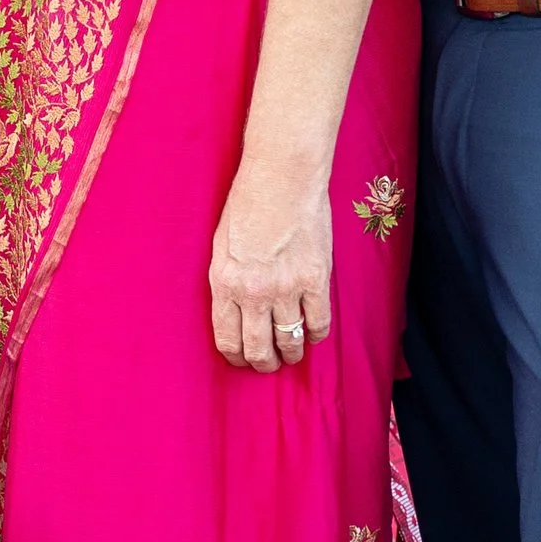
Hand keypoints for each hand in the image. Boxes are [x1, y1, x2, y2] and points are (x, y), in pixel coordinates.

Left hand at [211, 162, 332, 370]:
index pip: (228, 340)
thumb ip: (228, 281)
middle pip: (259, 349)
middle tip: (269, 364)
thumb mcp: (221, 246)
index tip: (242, 361)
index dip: (236, 358)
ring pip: (290, 341)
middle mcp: (254, 292)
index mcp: (225, 283)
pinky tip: (312, 332)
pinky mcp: (316, 280)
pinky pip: (319, 323)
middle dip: (263, 364)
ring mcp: (287, 288)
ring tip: (292, 353)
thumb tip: (236, 311)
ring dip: (291, 354)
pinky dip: (316, 334)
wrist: (282, 177)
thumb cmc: (248, 204)